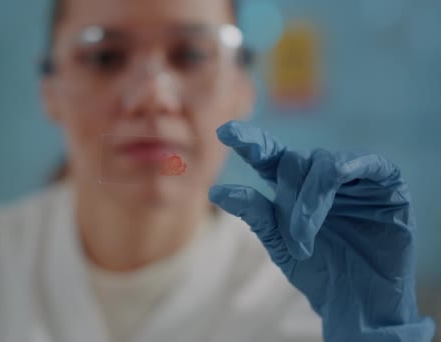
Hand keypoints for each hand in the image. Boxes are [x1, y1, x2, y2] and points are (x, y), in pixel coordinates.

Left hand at [209, 121, 435, 340]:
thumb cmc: (321, 274)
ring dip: (310, 199)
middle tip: (294, 240)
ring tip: (305, 239)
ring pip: (323, 163)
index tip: (225, 133)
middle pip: (294, 163)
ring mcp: (353, 177)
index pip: (269, 157)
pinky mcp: (387, 183)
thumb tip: (217, 191)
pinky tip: (332, 183)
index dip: (250, 142)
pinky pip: (365, 163)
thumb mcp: (281, 244)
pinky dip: (343, 171)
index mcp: (294, 189)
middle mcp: (321, 177)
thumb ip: (256, 214)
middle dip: (288, 199)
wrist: (361, 305)